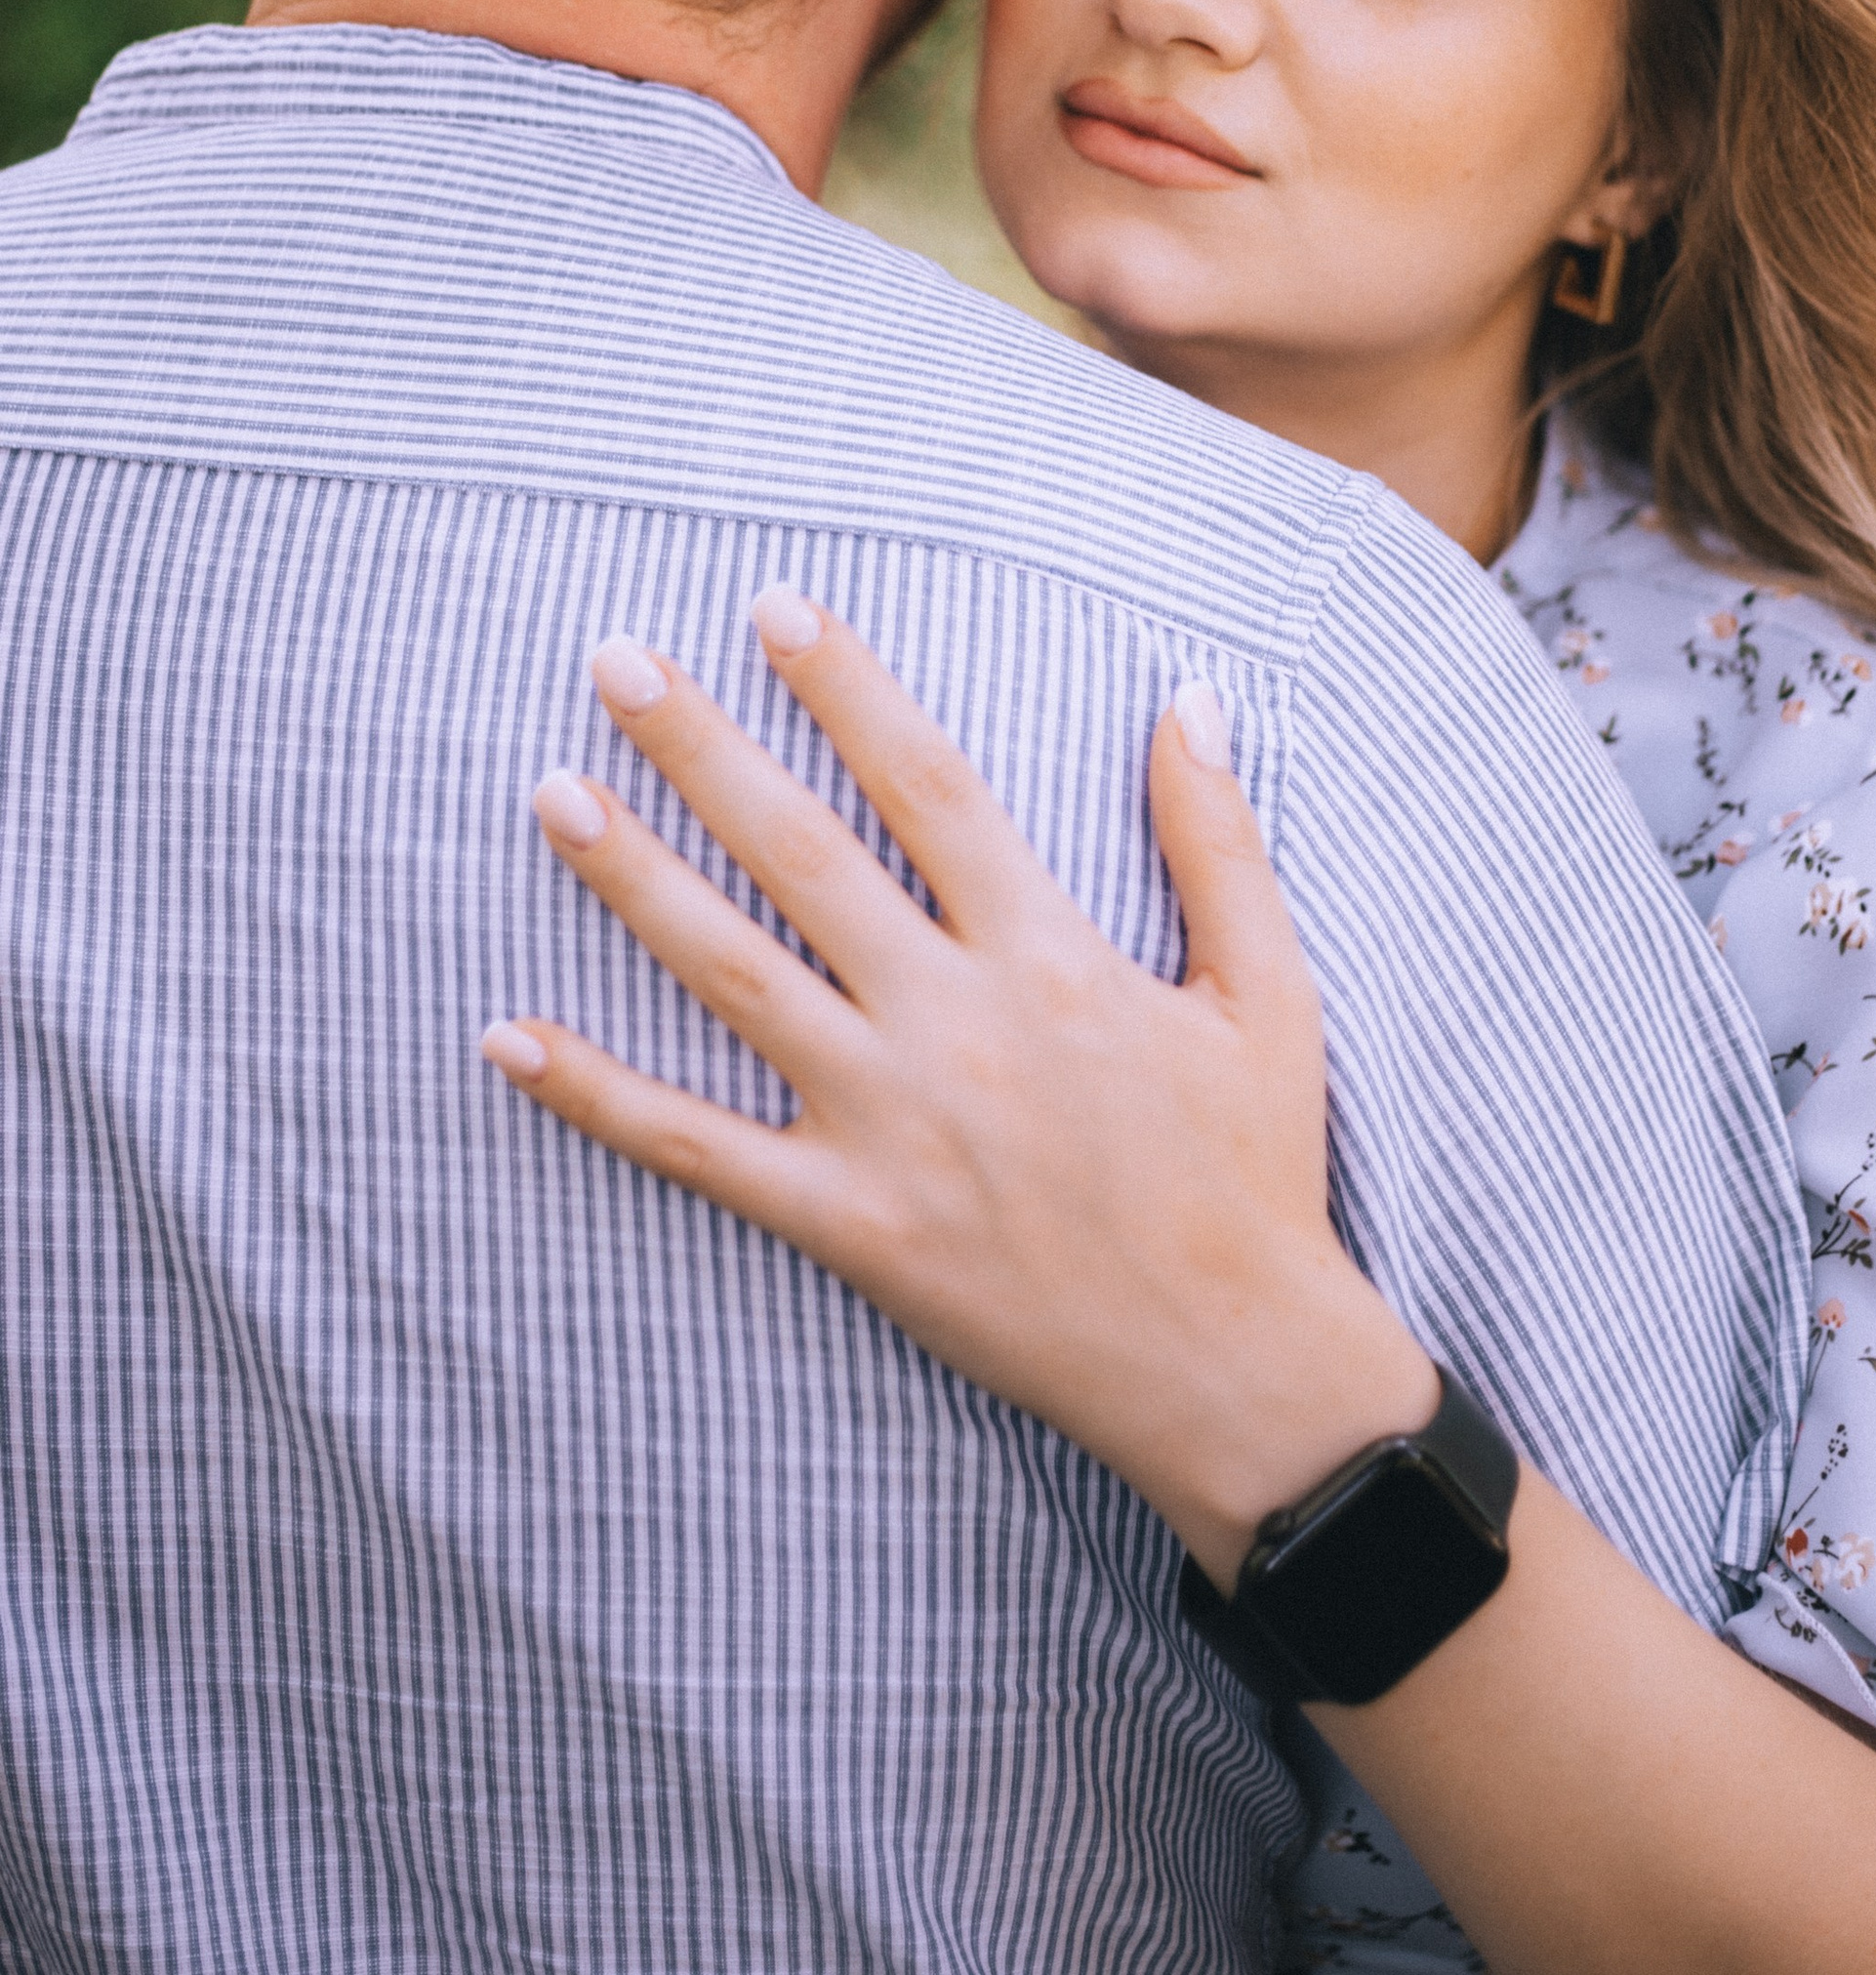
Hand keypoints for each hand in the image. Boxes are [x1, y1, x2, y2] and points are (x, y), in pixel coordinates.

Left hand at [481, 591, 1435, 1573]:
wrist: (1231, 1366)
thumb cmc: (1254, 1171)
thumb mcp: (1268, 992)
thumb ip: (1218, 839)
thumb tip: (1189, 697)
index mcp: (1052, 955)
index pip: (926, 784)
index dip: (846, 688)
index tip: (774, 607)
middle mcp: (954, 1024)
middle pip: (802, 854)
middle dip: (702, 748)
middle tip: (614, 659)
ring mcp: (888, 1124)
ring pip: (732, 975)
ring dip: (634, 878)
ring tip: (552, 791)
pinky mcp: (848, 1222)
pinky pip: (698, 1150)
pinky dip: (597, 1094)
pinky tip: (508, 1035)